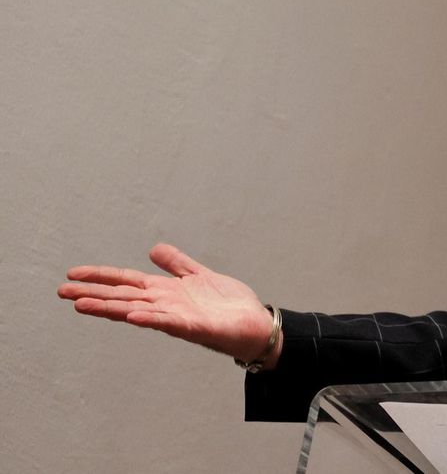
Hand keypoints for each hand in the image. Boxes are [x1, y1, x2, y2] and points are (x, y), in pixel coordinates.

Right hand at [58, 243, 280, 367]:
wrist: (255, 323)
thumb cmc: (228, 304)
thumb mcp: (200, 276)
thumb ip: (177, 264)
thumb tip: (154, 248)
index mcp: (165, 292)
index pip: (126, 282)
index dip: (101, 277)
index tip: (73, 274)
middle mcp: (165, 305)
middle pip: (123, 297)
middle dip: (93, 294)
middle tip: (61, 291)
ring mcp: (177, 317)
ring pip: (137, 311)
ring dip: (111, 308)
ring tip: (83, 304)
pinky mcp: (194, 327)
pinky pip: (169, 323)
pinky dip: (151, 319)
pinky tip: (134, 316)